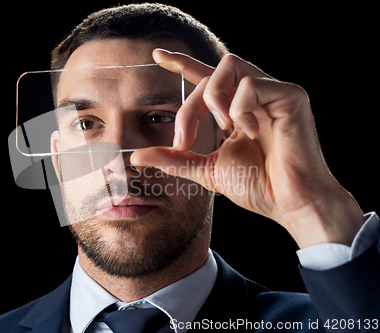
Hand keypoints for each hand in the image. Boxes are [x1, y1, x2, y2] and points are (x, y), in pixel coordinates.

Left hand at [130, 50, 364, 247]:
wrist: (288, 204)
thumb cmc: (257, 186)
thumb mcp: (206, 170)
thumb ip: (175, 159)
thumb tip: (136, 157)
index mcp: (237, 110)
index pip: (207, 77)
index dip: (182, 63)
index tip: (157, 56)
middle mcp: (254, 96)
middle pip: (209, 76)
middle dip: (188, 108)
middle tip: (184, 142)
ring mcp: (273, 92)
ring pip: (229, 66)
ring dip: (213, 98)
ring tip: (223, 129)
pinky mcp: (291, 95)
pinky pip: (251, 83)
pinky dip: (241, 107)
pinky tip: (250, 132)